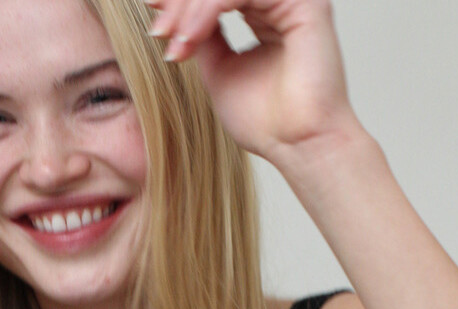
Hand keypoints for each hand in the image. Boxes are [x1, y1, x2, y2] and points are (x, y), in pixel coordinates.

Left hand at [144, 0, 355, 162]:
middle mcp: (279, 2)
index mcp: (265, 14)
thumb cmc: (265, 122)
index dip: (182, 1)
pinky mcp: (304, 2)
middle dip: (182, 2)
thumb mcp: (218, 71)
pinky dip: (209, 8)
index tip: (153, 17)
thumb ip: (201, 37)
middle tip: (159, 30)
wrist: (297, 145)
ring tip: (175, 40)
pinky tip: (192, 36)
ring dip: (191, 7)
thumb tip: (172, 13)